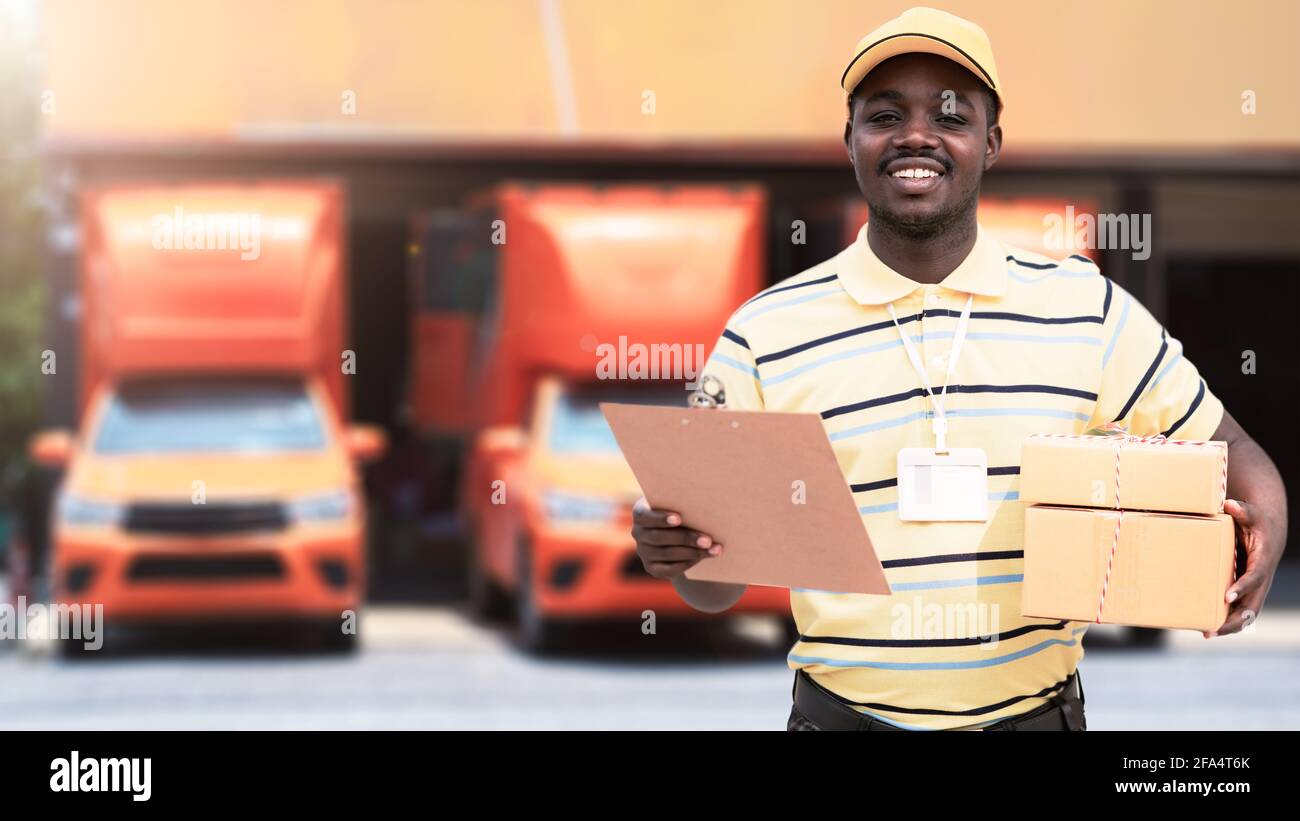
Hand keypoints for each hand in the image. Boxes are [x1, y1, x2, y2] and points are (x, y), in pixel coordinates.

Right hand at [630, 497, 721, 578]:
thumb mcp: (679, 504)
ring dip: (692, 552)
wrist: (679, 533)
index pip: (644, 515)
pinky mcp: (652, 568)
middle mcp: (638, 532)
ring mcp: (643, 552)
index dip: (661, 518)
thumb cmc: (682, 510)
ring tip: (713, 549)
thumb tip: (707, 503)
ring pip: (667, 553)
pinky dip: (687, 563)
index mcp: (641, 512)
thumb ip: (684, 502)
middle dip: (686, 538)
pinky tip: (702, 558)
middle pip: (660, 537)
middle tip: (707, 539)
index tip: (679, 519)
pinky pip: (669, 569)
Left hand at [1205, 498, 1285, 637]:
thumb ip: (1243, 510)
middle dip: (1234, 620)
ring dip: (1229, 625)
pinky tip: (1207, 626)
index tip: (1226, 597)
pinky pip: (1239, 610)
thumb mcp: (1252, 514)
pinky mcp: (1246, 592)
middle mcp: (1261, 580)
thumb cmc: (1256, 523)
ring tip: (1207, 633)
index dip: (1242, 588)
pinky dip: (1227, 620)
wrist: (1268, 533)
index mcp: (1262, 562)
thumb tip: (1230, 504)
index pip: (1254, 578)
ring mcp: (1255, 589)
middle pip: (1251, 606)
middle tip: (1213, 629)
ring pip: (1246, 614)